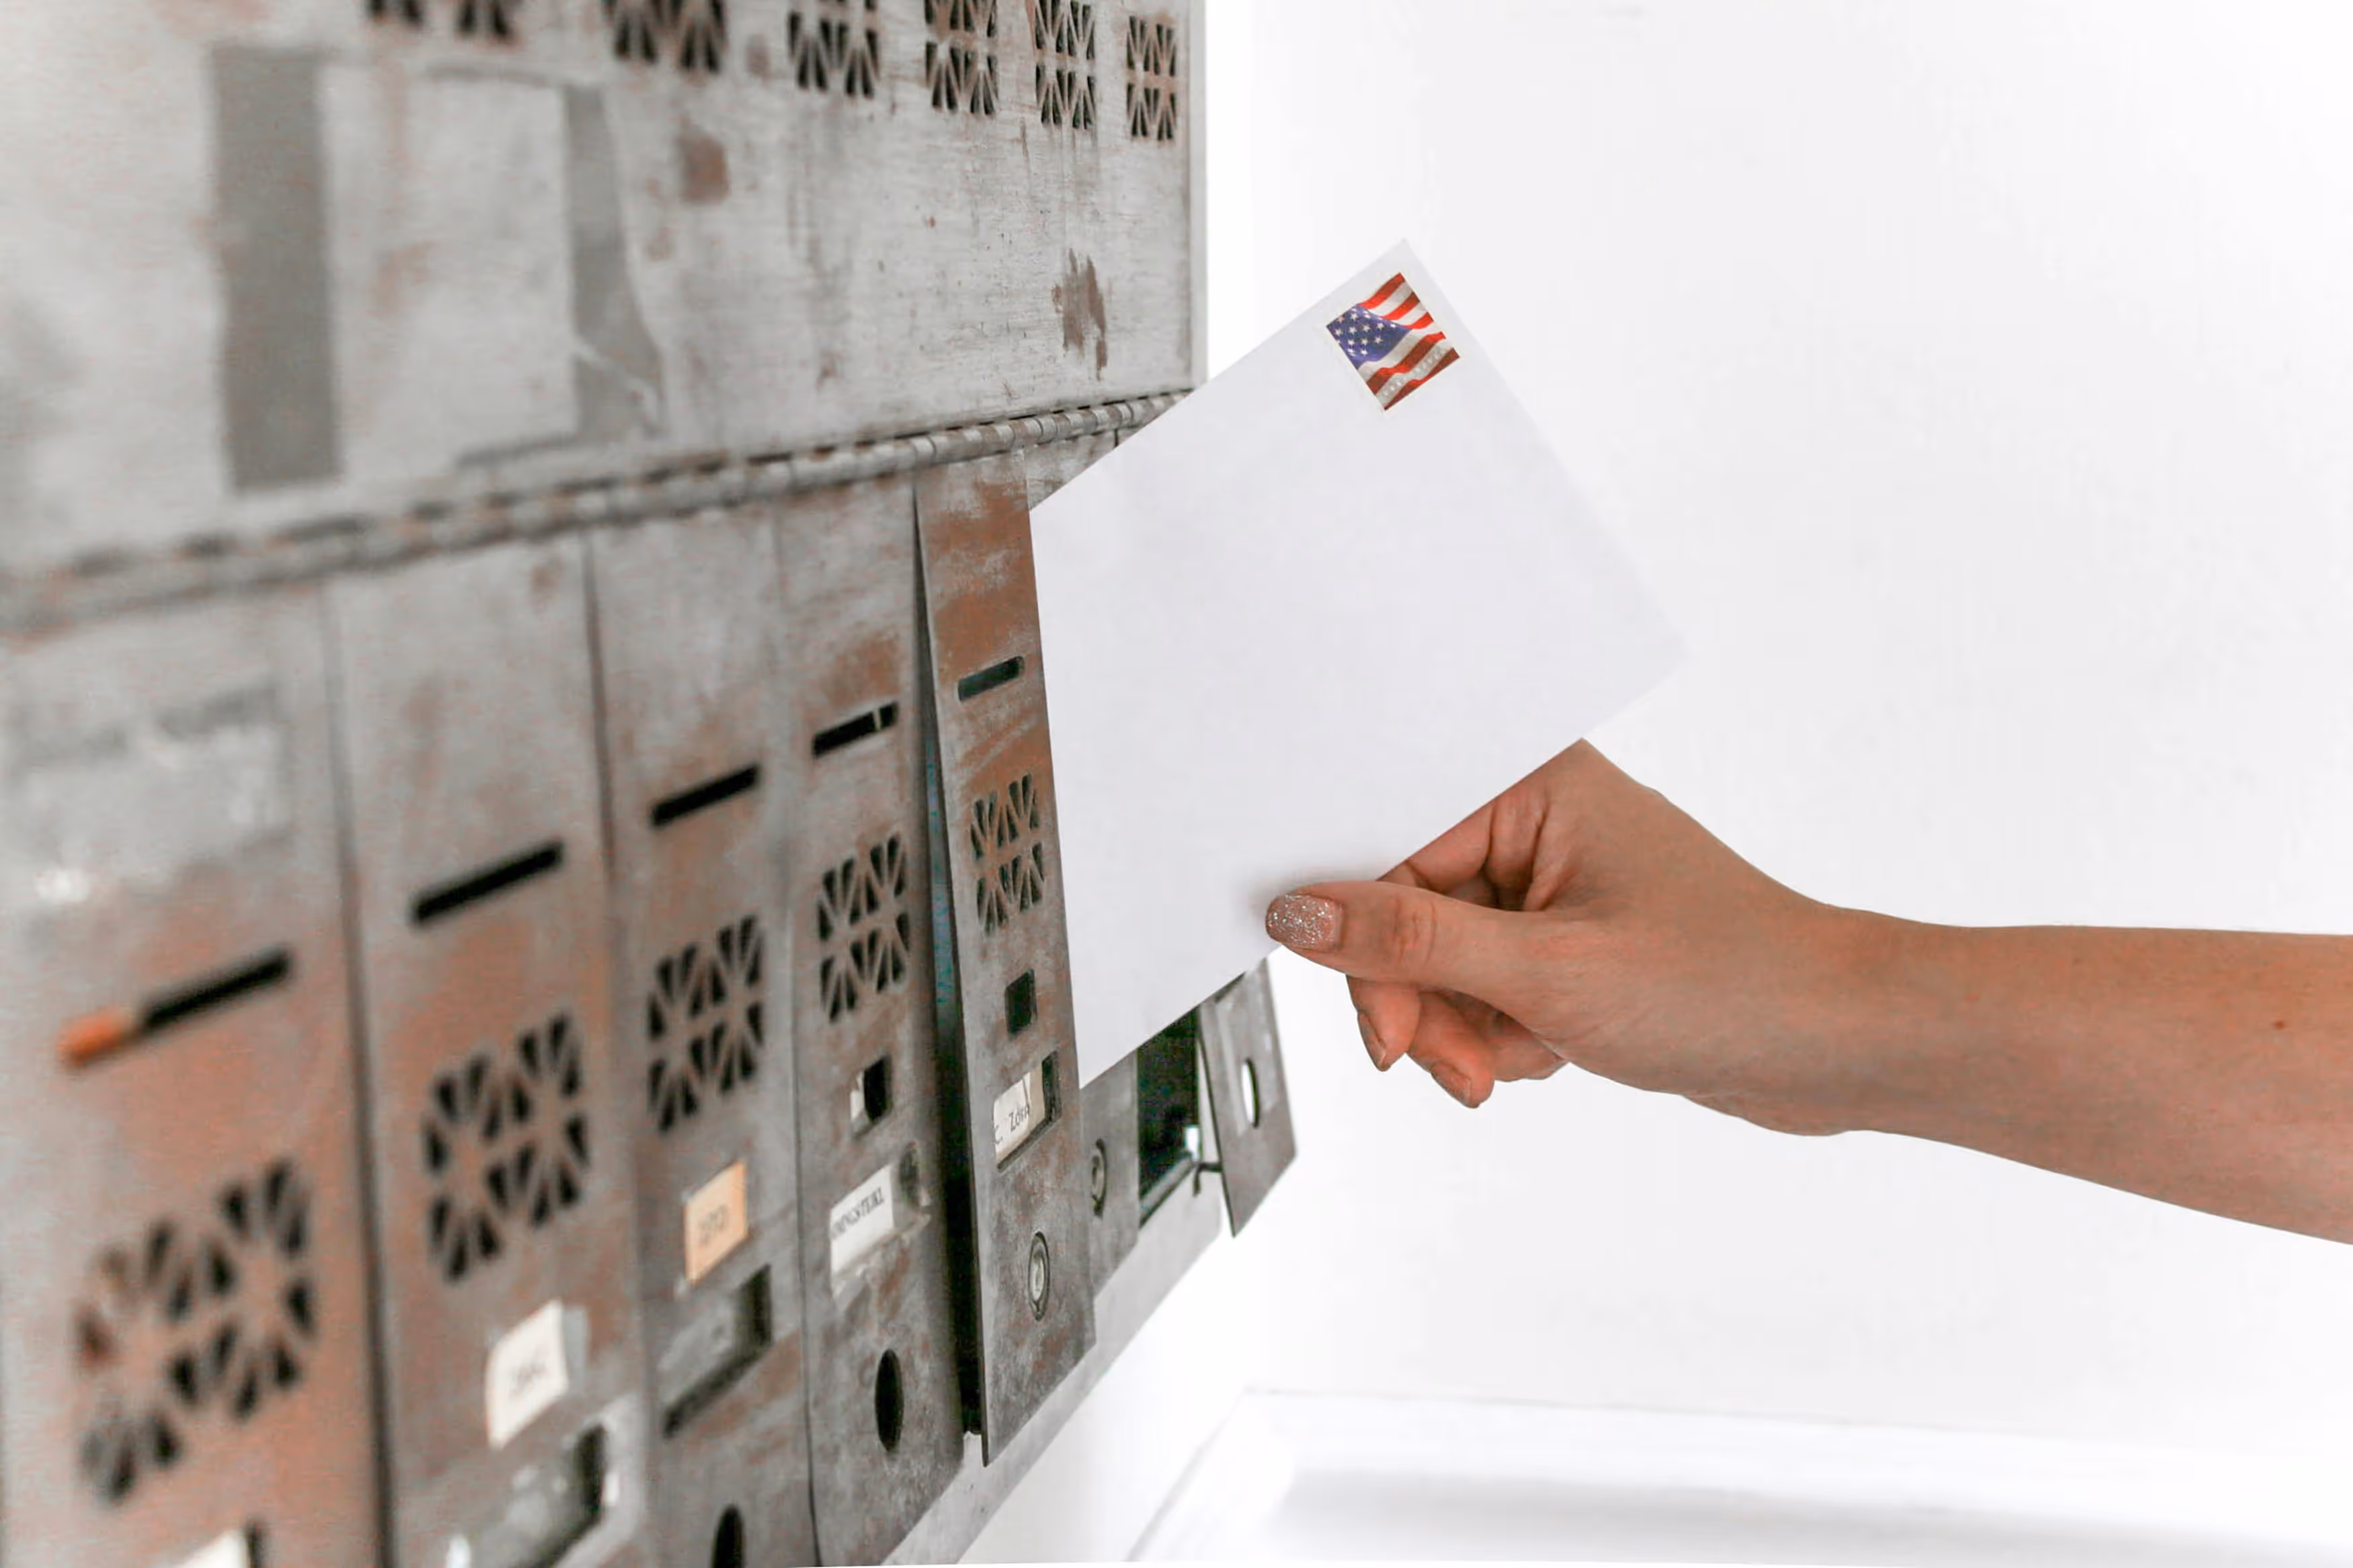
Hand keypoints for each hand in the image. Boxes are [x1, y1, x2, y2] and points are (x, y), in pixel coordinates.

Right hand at [1263, 741, 1887, 1130]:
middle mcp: (1535, 819)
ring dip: (1462, 1027)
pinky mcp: (1564, 937)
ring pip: (1438, 960)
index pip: (1387, 851)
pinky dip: (1499, 1033)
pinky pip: (1481, 985)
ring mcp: (1551, 881)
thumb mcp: (1546, 972)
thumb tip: (1300, 915)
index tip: (1385, 1022)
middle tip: (1455, 1061)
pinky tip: (1549, 1051)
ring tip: (1514, 1063)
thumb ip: (1409, 943)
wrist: (1837, 1044)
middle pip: (1404, 911)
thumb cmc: (1731, 982)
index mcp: (1531, 783)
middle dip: (1424, 1000)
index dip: (1369, 943)